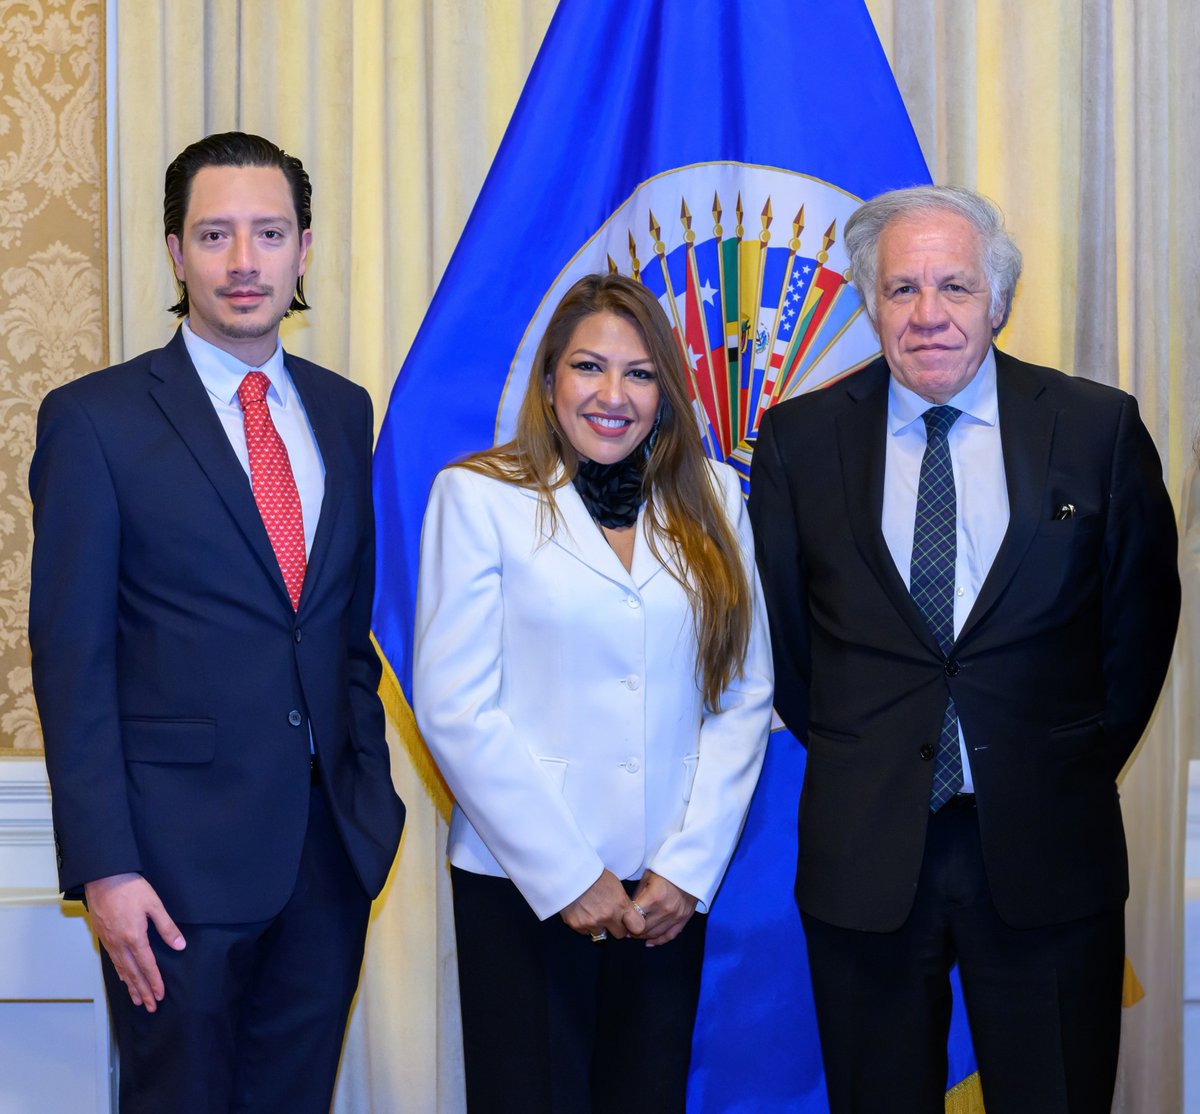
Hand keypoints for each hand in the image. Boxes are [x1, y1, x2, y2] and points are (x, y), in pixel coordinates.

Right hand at [84, 873, 185, 1011]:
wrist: (103, 878)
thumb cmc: (130, 888)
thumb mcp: (154, 904)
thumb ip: (167, 927)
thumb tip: (180, 945)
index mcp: (134, 937)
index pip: (147, 966)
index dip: (154, 982)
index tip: (160, 995)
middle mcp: (120, 944)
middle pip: (133, 973)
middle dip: (142, 991)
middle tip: (150, 1006)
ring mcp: (109, 942)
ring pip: (122, 970)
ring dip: (131, 986)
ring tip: (137, 1000)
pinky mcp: (103, 937)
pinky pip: (113, 961)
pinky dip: (121, 973)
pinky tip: (125, 978)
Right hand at [559, 869, 645, 939]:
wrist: (570, 871)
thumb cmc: (594, 874)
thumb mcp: (615, 885)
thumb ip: (622, 903)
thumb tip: (627, 915)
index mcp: (620, 905)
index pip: (637, 927)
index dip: (633, 925)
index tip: (629, 922)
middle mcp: (608, 917)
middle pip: (619, 934)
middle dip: (616, 927)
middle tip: (609, 916)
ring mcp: (592, 923)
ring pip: (601, 934)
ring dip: (598, 926)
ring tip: (592, 911)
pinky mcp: (577, 925)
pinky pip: (585, 931)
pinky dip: (585, 924)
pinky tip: (581, 911)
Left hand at [631, 870, 697, 946]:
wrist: (690, 868)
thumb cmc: (667, 870)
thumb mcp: (647, 877)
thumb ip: (638, 894)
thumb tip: (629, 908)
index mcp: (654, 898)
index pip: (635, 917)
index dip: (626, 920)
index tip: (621, 920)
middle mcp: (665, 910)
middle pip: (644, 929)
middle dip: (633, 930)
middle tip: (627, 928)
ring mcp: (676, 916)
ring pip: (655, 934)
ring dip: (644, 936)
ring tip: (636, 933)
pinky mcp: (684, 919)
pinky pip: (670, 935)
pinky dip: (659, 941)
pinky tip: (650, 942)